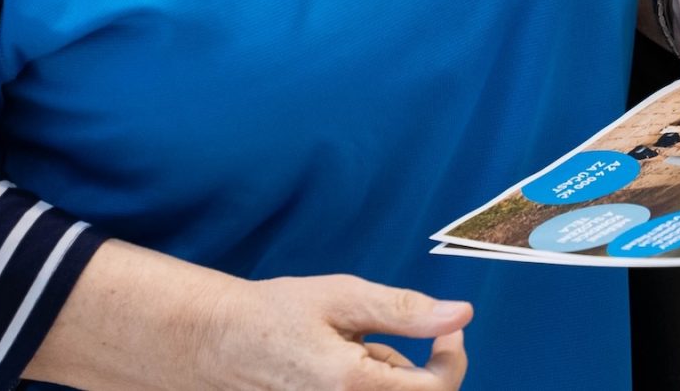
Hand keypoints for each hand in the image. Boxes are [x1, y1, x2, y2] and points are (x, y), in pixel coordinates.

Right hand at [199, 276, 469, 390]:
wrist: (219, 344)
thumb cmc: (275, 316)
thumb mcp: (341, 298)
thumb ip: (403, 309)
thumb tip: (461, 313)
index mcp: (354, 386)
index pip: (437, 390)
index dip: (453, 357)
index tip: (446, 328)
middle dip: (413, 368)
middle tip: (378, 334)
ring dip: (386, 379)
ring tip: (347, 349)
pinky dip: (364, 387)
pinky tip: (338, 369)